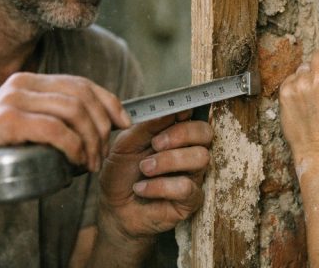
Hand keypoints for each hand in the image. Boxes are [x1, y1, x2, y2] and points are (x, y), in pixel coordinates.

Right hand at [0, 72, 130, 193]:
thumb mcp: (27, 125)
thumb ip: (54, 117)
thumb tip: (101, 125)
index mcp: (31, 82)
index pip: (82, 84)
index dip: (109, 102)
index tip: (123, 123)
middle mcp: (23, 84)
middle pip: (83, 96)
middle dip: (102, 126)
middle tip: (101, 154)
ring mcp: (13, 100)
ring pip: (74, 112)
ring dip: (91, 141)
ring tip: (89, 163)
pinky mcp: (6, 121)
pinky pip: (55, 130)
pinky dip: (74, 147)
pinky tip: (76, 161)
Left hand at [96, 111, 212, 242]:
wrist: (113, 208)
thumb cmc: (121, 173)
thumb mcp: (125, 144)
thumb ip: (145, 126)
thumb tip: (168, 111)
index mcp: (175, 134)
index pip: (193, 116)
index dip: (185, 113)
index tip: (174, 113)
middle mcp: (189, 152)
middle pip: (205, 133)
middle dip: (182, 134)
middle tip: (156, 143)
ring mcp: (193, 175)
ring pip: (200, 158)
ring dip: (169, 161)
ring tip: (144, 168)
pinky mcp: (191, 200)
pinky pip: (187, 187)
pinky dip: (160, 186)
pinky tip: (141, 188)